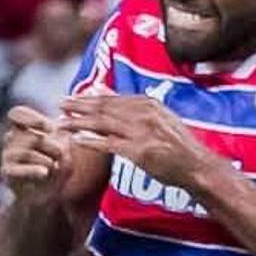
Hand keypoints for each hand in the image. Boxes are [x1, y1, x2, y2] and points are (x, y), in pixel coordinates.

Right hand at [1, 105, 77, 191]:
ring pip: (25, 152)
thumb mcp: (66, 149)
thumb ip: (64, 137)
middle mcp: (11, 139)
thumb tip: (65, 123)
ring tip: (55, 167)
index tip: (50, 129)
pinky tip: (45, 173)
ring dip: (46, 160)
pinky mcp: (7, 172)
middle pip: (29, 135)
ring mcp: (7, 155)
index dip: (32, 118)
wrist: (47, 194)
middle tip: (61, 155)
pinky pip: (18, 169)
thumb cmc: (56, 166)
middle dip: (51, 146)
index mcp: (22, 127)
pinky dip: (33, 170)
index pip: (16, 113)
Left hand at [57, 89, 217, 189]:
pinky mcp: (139, 151)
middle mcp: (144, 114)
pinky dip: (91, 141)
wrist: (197, 166)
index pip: (112, 98)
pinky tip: (76, 140)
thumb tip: (103, 89)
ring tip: (61, 123)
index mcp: (148, 103)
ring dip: (78, 123)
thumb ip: (131, 105)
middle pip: (104, 108)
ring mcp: (141, 132)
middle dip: (78, 107)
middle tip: (59, 105)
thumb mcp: (159, 117)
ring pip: (102, 124)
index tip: (72, 99)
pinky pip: (109, 144)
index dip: (89, 98)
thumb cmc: (178, 145)